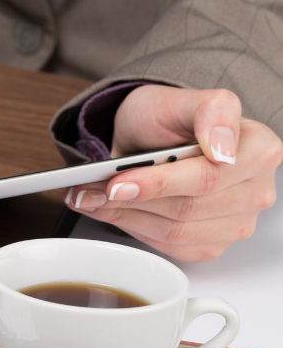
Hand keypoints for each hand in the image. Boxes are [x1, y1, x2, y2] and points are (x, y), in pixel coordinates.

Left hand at [65, 86, 282, 260]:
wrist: (150, 136)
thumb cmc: (167, 118)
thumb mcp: (181, 100)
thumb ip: (211, 111)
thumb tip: (223, 148)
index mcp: (259, 151)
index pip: (208, 178)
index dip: (159, 183)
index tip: (118, 181)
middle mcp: (255, 190)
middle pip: (187, 209)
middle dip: (130, 200)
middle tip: (88, 189)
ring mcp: (237, 222)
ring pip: (175, 232)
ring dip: (125, 216)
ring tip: (90, 198)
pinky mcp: (213, 243)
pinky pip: (170, 247)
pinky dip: (134, 229)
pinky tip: (113, 211)